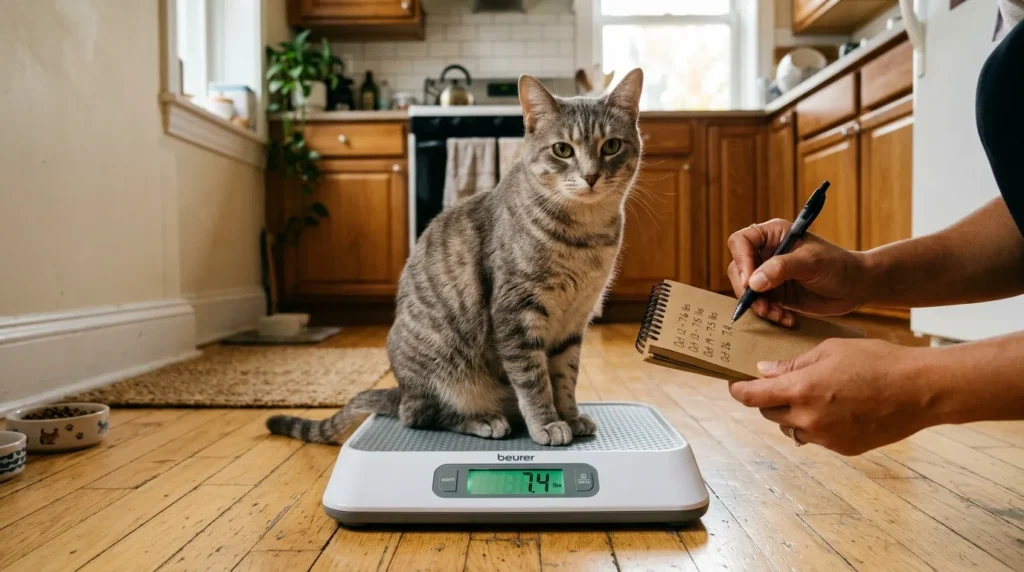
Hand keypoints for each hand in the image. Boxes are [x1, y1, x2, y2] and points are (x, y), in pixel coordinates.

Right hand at [726, 219, 870, 324]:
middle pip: (738, 269)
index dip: (741, 261)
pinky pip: (760, 305)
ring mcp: (769, 275)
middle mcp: (766, 253)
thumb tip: (752, 283)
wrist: (857, 287)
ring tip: (777, 315)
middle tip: (762, 305)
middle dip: (747, 290)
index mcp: (773, 235)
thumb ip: (781, 269)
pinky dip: (770, 315)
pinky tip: (787, 318)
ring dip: (758, 306)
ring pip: (746, 291)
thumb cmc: (838, 265)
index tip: (750, 282)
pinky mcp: (775, 294)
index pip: (741, 242)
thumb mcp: (810, 263)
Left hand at [728, 338, 934, 455]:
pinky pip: (817, 437)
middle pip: (770, 413)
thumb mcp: (830, 350)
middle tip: (779, 383)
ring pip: (792, 428)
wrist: (921, 390)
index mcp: (801, 391)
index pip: (752, 397)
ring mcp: (827, 438)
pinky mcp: (844, 448)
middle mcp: (809, 419)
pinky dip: (817, 425)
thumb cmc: (877, 361)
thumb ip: (794, 363)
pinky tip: (836, 408)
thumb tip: (766, 372)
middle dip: (769, 398)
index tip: (734, 385)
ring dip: (792, 414)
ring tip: (813, 395)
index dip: (738, 391)